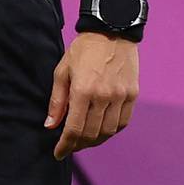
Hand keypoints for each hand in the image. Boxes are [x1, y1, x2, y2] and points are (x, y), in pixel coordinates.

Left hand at [47, 32, 138, 158]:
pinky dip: (111, 131)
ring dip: (95, 141)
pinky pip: (122, 123)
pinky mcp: (133, 96)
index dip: (65, 145)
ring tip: (84, 140)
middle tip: (70, 147)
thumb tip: (50, 126)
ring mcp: (121, 97)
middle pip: (92, 134)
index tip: (58, 153)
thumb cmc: (83, 50)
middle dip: (78, 145)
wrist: (112, 31)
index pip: (74, 129)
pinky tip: (102, 130)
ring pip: (108, 132)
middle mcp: (104, 97)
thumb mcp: (62, 71)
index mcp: (83, 90)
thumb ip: (57, 101)